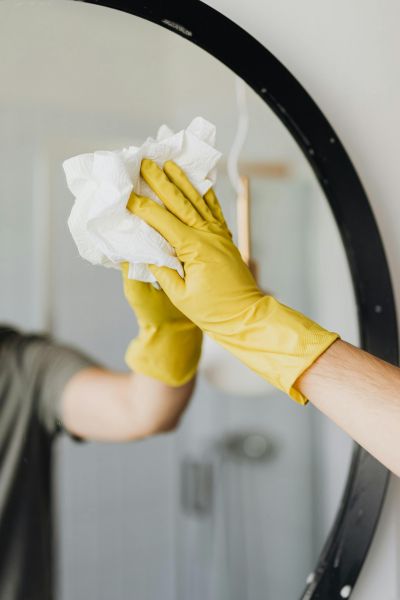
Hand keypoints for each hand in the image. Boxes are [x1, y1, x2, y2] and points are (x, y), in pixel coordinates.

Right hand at [127, 159, 338, 403]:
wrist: (246, 316)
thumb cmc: (212, 312)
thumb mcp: (180, 296)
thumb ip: (163, 271)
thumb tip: (147, 250)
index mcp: (194, 249)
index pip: (162, 221)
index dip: (142, 206)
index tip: (125, 193)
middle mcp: (208, 235)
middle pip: (180, 202)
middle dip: (160, 181)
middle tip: (145, 161)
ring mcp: (219, 234)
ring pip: (198, 200)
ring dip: (182, 180)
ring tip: (169, 163)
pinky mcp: (225, 237)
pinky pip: (214, 209)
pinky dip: (205, 193)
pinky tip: (199, 181)